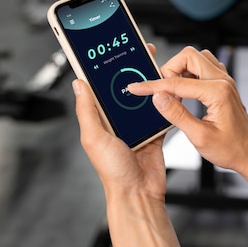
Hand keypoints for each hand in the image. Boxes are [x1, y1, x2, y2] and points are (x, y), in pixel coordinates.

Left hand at [72, 58, 166, 202]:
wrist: (139, 193)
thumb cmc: (113, 172)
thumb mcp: (94, 138)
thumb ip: (87, 110)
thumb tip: (78, 84)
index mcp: (100, 120)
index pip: (101, 88)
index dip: (106, 70)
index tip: (113, 53)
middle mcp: (117, 121)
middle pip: (126, 89)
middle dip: (133, 72)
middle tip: (142, 54)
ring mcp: (136, 126)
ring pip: (144, 98)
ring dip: (151, 86)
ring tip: (157, 69)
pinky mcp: (153, 132)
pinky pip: (160, 112)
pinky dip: (165, 103)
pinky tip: (169, 91)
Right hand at [128, 46, 247, 176]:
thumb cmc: (231, 149)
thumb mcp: (199, 137)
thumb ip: (177, 115)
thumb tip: (158, 98)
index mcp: (217, 92)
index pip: (177, 82)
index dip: (153, 85)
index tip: (137, 87)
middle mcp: (223, 81)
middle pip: (189, 56)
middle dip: (170, 69)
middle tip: (161, 90)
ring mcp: (225, 81)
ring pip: (197, 58)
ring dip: (181, 69)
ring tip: (173, 92)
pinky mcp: (224, 84)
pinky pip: (204, 67)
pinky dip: (190, 74)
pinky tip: (185, 92)